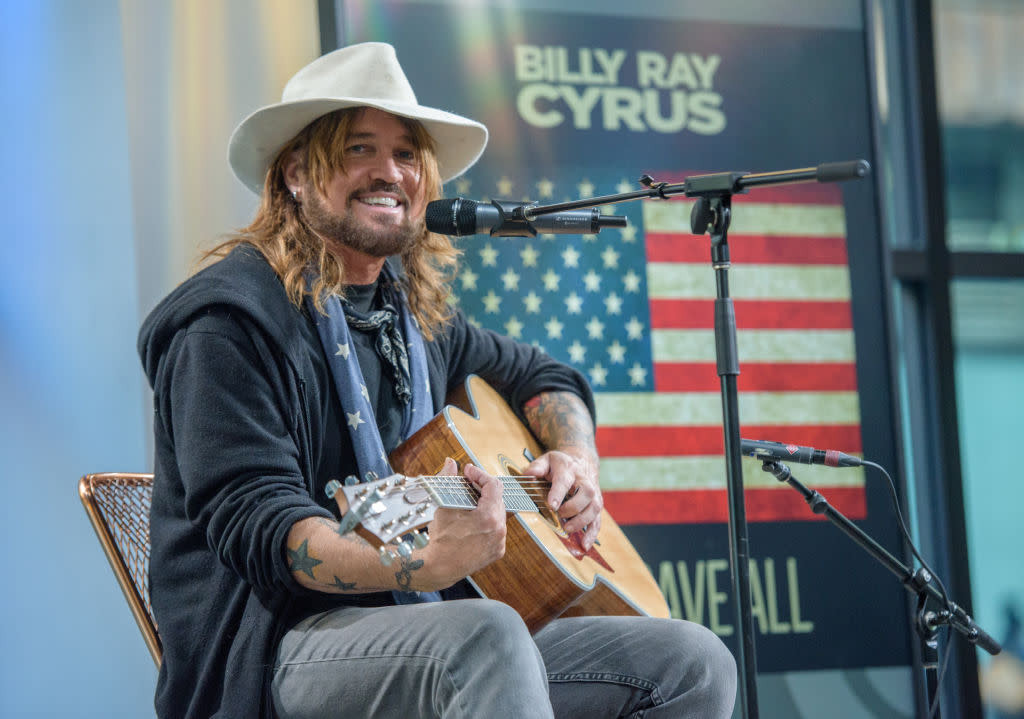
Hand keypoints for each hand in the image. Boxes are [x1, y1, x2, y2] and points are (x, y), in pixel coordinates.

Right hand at [420, 458, 506, 587]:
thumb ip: (449, 481)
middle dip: (483, 489)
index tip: (468, 473)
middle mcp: (499, 530)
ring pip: (499, 514)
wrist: (439, 568)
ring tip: (470, 501)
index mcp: (489, 518)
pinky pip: (497, 529)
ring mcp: (500, 542)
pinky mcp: (497, 551)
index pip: (494, 486)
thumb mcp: (444, 507)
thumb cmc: (441, 540)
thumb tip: (450, 463)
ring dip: (486, 505)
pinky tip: (474, 519)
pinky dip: (488, 521)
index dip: (480, 475)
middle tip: (468, 484)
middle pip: (498, 499)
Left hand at [524, 448, 602, 548]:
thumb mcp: (546, 460)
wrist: (580, 461)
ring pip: (594, 507)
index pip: (564, 480)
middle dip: (573, 507)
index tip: (552, 506)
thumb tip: (528, 474)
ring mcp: (593, 493)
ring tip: (569, 529)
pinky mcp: (596, 504)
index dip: (558, 493)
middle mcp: (584, 480)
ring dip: (582, 521)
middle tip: (560, 515)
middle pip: (586, 493)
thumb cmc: (559, 465)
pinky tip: (584, 545)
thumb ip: (537, 467)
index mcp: (568, 469)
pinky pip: (598, 519)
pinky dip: (592, 533)